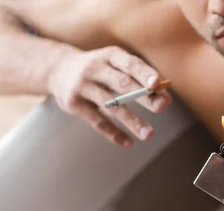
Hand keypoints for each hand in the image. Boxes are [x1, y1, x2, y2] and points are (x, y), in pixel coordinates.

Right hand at [48, 46, 171, 146]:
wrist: (58, 69)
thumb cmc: (99, 69)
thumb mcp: (115, 66)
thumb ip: (139, 80)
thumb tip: (166, 99)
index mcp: (109, 56)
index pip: (129, 64)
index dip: (144, 73)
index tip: (158, 83)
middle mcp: (94, 68)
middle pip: (121, 84)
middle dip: (142, 96)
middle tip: (160, 107)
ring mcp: (82, 86)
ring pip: (111, 106)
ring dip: (132, 120)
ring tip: (148, 134)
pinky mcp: (73, 104)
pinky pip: (97, 121)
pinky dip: (113, 133)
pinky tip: (128, 142)